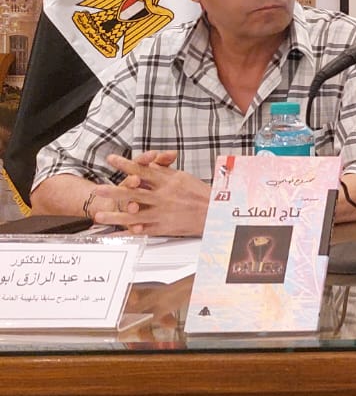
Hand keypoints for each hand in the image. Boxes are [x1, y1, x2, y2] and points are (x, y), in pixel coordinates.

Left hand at [91, 152, 209, 236]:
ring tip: (99, 215)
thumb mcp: (184, 177)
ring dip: (114, 215)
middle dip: (114, 190)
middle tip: (98, 189)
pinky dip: (126, 234)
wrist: (216, 213)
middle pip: (134, 192)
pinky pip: (141, 231)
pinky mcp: (164, 227)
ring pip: (134, 214)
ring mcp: (162, 213)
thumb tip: (149, 164)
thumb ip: (165, 171)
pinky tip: (114, 235)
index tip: (111, 159)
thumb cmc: (202, 195)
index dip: (126, 164)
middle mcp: (163, 196)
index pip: (143, 170)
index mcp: (169, 181)